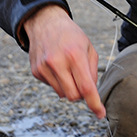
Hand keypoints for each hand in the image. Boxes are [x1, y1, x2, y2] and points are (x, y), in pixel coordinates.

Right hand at [24, 4, 105, 118]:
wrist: (45, 23)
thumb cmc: (71, 36)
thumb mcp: (89, 49)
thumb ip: (93, 72)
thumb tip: (93, 94)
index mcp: (75, 56)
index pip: (86, 88)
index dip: (94, 104)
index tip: (100, 113)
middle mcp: (57, 62)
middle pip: (74, 96)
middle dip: (81, 94)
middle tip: (82, 81)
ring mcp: (44, 68)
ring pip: (63, 94)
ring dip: (69, 88)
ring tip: (68, 70)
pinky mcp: (36, 71)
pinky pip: (52, 87)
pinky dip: (58, 82)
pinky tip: (58, 68)